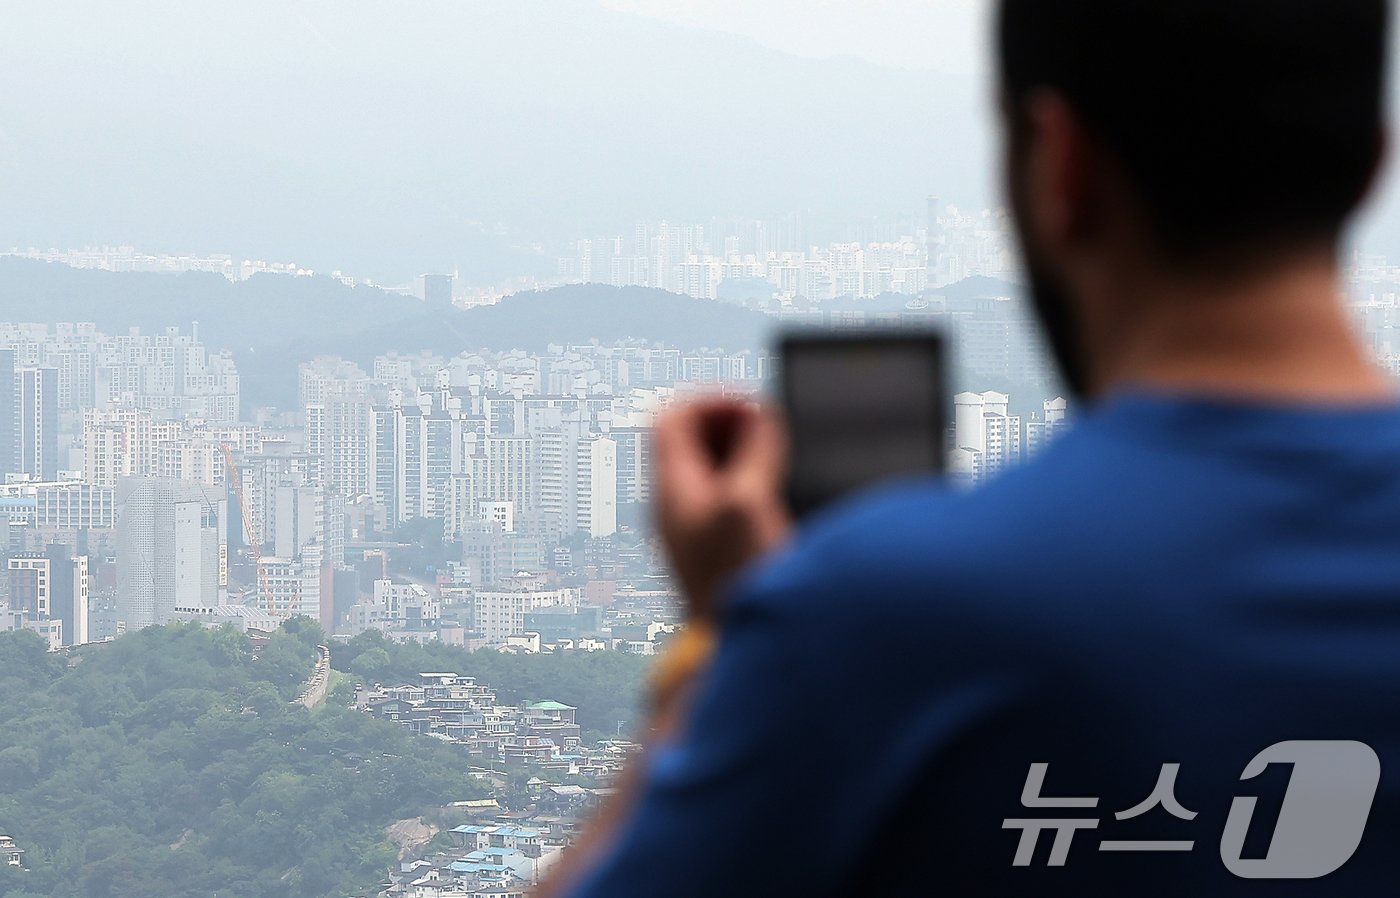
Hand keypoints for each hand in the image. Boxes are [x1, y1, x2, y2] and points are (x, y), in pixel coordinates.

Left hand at [652, 398, 792, 619]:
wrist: (732, 649)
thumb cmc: (737, 581)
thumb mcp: (750, 500)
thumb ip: (755, 451)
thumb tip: (761, 416)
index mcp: (671, 487)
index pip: (672, 415)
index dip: (714, 400)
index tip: (752, 407)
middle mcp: (672, 506)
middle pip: (687, 439)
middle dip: (729, 423)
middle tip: (767, 428)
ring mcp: (689, 530)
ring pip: (706, 469)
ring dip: (740, 453)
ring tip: (776, 458)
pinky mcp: (709, 552)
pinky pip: (720, 498)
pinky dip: (746, 482)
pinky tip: (774, 496)